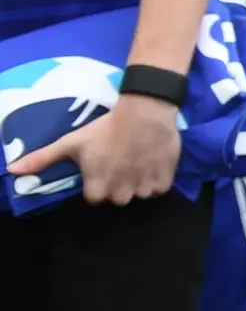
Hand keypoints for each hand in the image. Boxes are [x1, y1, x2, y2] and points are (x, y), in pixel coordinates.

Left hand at [28, 93, 182, 207]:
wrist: (144, 112)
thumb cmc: (104, 128)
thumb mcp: (70, 142)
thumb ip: (42, 159)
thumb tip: (12, 171)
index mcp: (98, 187)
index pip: (95, 198)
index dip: (97, 183)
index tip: (101, 168)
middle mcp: (121, 192)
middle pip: (118, 198)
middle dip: (118, 184)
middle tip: (119, 163)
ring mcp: (144, 186)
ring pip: (140, 194)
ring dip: (138, 183)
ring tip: (137, 162)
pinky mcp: (165, 179)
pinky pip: (159, 189)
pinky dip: (156, 180)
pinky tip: (151, 163)